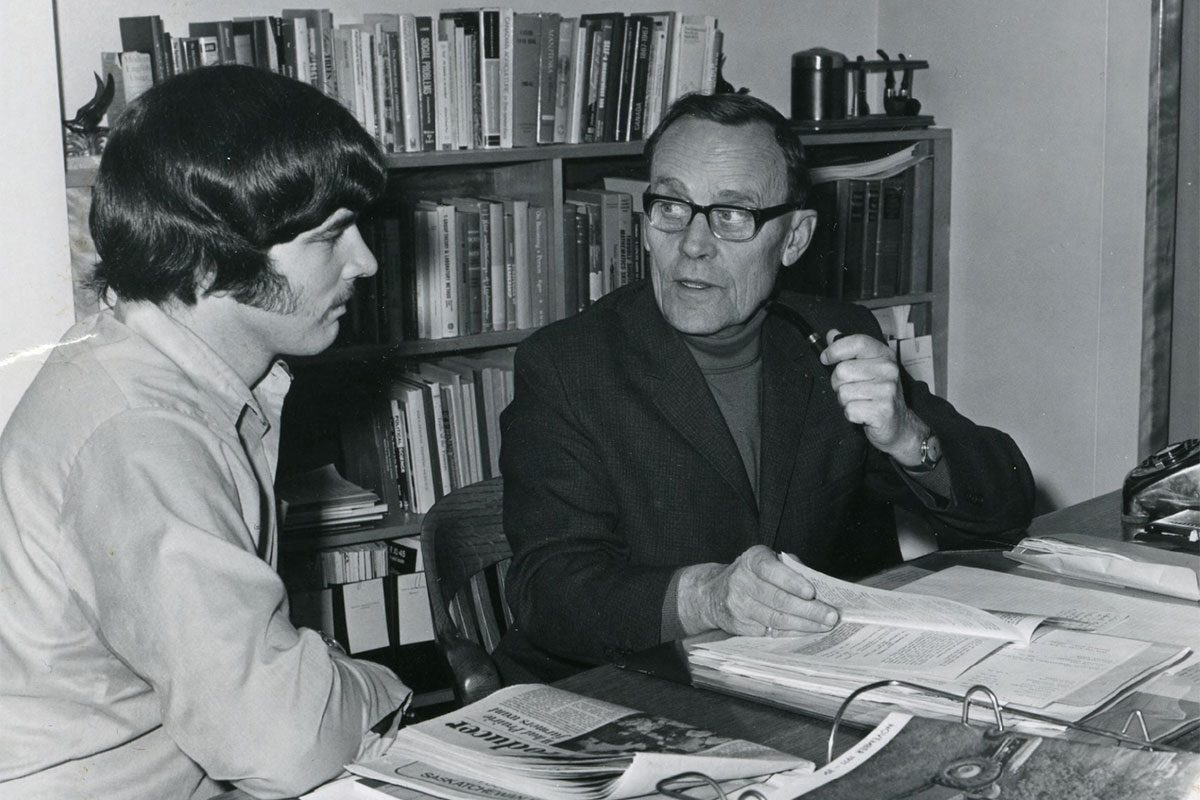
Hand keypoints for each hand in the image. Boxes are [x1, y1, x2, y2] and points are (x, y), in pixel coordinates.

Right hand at [677, 545, 838, 636]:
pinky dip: (791, 634)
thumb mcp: (767, 561)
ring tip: (825, 626)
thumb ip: (791, 568)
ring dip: (803, 624)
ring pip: (775, 618)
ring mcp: (738, 605)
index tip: (812, 592)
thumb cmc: (752, 575)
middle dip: (807, 609)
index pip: (771, 569)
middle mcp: (741, 581)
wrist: (713, 593)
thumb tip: (820, 585)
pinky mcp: (738, 625)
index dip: (792, 581)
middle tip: (831, 615)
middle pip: (777, 599)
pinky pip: (769, 632)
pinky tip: (807, 633)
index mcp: (751, 560)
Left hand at [820, 329, 926, 465]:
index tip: (825, 358)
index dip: (836, 349)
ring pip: (843, 393)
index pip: (857, 342)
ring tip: (860, 402)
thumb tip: (832, 334)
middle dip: (838, 384)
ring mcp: (888, 390)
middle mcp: (889, 370)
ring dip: (845, 401)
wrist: (899, 425)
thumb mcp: (867, 368)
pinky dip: (850, 415)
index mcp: (885, 355)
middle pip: (842, 371)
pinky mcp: (883, 411)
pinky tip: (863, 414)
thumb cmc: (879, 395)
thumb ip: (849, 351)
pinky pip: (849, 410)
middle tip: (852, 390)